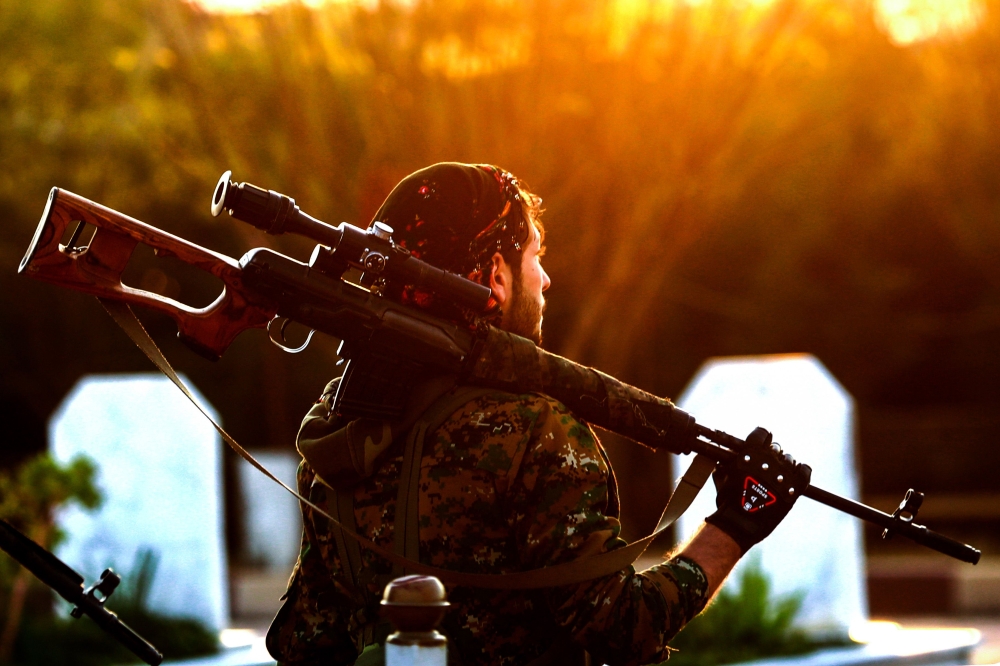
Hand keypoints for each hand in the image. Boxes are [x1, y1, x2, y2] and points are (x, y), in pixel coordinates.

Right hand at [704, 427, 811, 553]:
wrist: (741, 523)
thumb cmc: (729, 503)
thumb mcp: (722, 481)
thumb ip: (723, 469)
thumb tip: (719, 464)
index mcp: (750, 455)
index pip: (762, 434)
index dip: (764, 435)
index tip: (764, 440)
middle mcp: (767, 461)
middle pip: (776, 448)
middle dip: (772, 455)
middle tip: (768, 465)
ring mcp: (782, 474)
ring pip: (790, 459)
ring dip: (785, 465)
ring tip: (779, 475)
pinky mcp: (793, 488)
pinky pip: (804, 471)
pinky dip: (802, 470)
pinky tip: (797, 474)